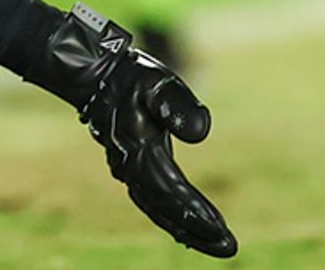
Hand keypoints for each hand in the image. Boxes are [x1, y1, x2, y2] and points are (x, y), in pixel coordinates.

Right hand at [29, 5, 235, 257]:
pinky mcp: (133, 168)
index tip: (221, 229)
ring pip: (159, 211)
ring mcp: (130, 172)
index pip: (172, 192)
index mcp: (140, 153)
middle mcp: (132, 170)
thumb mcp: (158, 82)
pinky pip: (154, 202)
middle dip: (197, 231)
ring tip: (216, 243)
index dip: (196, 213)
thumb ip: (179, 106)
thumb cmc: (131, 77)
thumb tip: (202, 133)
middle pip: (167, 211)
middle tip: (228, 247)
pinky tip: (189, 227)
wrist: (97, 76)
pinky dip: (172, 218)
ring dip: (186, 230)